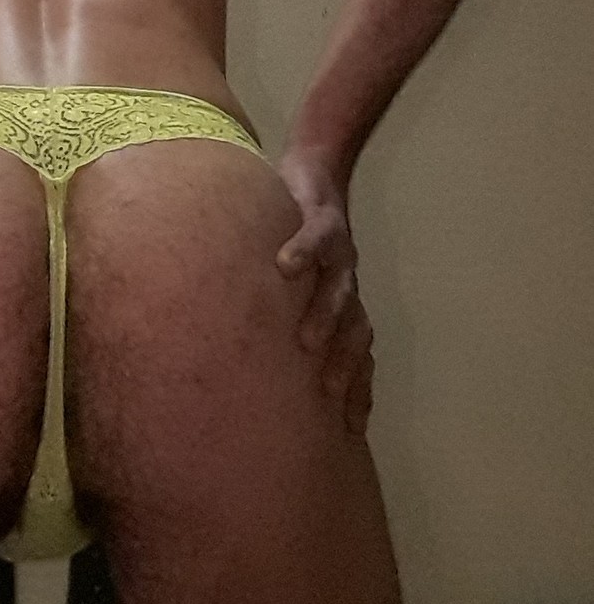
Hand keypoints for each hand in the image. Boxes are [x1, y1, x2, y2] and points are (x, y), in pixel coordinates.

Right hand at [275, 148, 374, 435]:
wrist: (314, 172)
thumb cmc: (294, 237)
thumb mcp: (290, 284)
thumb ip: (279, 319)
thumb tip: (247, 363)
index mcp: (342, 305)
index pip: (356, 355)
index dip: (357, 391)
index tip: (348, 431)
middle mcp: (345, 284)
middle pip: (357, 331)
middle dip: (345, 365)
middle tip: (327, 398)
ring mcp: (338, 252)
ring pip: (341, 289)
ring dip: (327, 315)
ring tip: (307, 341)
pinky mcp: (321, 217)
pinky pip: (315, 237)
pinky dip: (302, 251)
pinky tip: (285, 266)